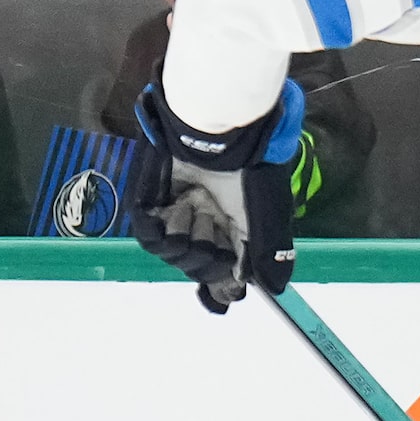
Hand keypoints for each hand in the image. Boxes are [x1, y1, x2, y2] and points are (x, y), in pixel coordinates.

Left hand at [130, 80, 303, 312]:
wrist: (218, 131)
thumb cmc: (249, 167)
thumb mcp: (267, 214)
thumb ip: (268, 252)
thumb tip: (270, 289)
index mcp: (231, 228)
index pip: (220, 270)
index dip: (221, 281)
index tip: (225, 283)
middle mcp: (202, 224)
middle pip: (196, 268)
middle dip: (208, 251)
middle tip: (216, 218)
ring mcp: (174, 214)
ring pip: (173, 256)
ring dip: (189, 237)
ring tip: (198, 205)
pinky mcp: (148, 203)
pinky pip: (148, 237)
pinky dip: (163, 230)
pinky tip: (180, 206)